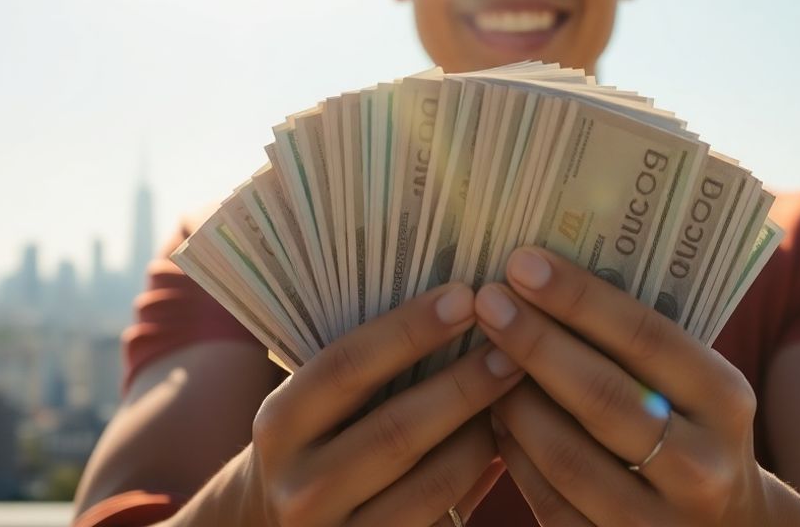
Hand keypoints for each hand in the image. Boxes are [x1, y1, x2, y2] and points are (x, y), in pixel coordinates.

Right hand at [246, 283, 524, 526]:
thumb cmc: (320, 446)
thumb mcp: (318, 410)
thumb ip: (370, 371)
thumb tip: (461, 304)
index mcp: (279, 426)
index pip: (346, 367)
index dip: (409, 329)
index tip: (466, 295)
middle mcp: (300, 487)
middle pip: (398, 430)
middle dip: (466, 384)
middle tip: (516, 345)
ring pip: (434, 483)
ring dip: (486, 435)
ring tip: (520, 394)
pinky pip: (447, 518)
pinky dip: (482, 478)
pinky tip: (509, 444)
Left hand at [476, 248, 768, 525]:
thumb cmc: (692, 428)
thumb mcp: (695, 384)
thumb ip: (639, 343)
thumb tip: (543, 276)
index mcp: (724, 401)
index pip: (646, 338)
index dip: (579, 299)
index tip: (522, 264)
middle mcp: (701, 466)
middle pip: (602, 398)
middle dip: (536, 343)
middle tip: (487, 301)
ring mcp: (660, 522)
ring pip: (566, 457)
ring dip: (513, 402)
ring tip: (481, 358)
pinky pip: (549, 502)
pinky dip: (514, 456)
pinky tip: (492, 418)